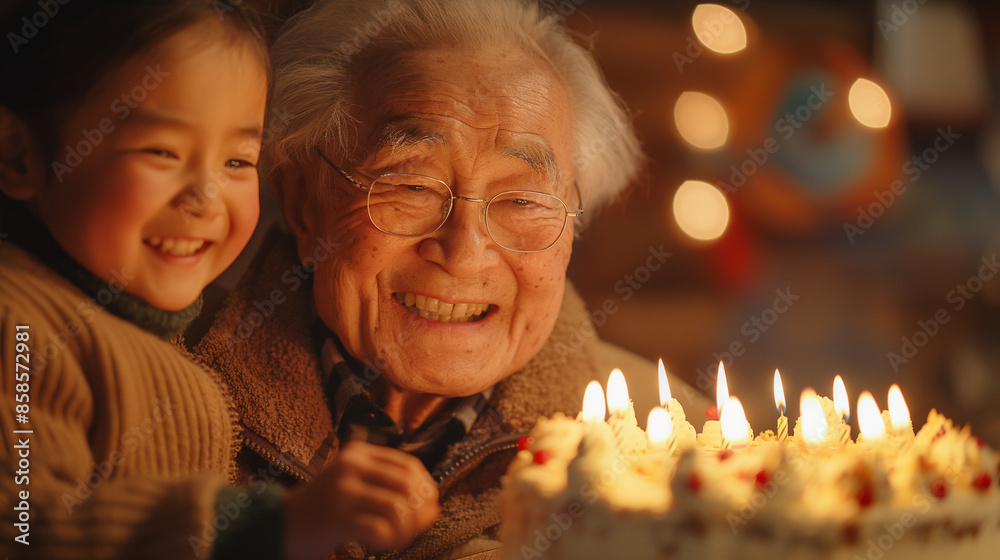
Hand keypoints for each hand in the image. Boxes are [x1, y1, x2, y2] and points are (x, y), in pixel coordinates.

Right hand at [283, 441, 440, 559]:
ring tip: (397, 540)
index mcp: (358, 453)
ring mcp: (343, 491)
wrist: (279, 524)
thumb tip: (433, 506)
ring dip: (406, 530)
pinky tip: (379, 545)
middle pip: (408, 485)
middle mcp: (351, 466)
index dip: (426, 488)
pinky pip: (380, 529)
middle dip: (420, 512)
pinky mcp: (336, 518)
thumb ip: (389, 489)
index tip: (428, 508)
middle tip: (415, 530)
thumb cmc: (323, 508)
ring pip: (398, 507)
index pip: (409, 465)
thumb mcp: (353, 484)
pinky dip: (388, 541)